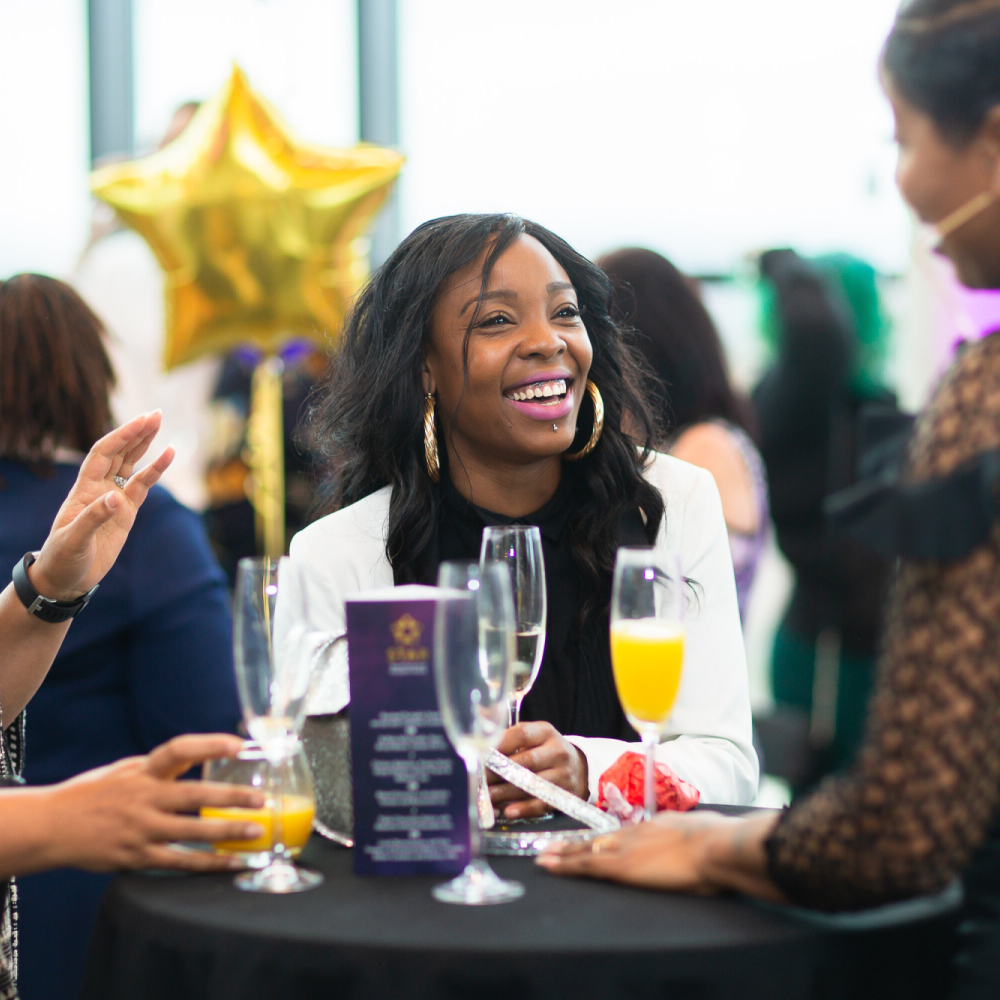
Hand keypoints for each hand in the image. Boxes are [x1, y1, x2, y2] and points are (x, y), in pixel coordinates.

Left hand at [29, 412, 173, 600]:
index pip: (103, 454)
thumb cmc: (63, 558)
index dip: (121, 436)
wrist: (66, 579)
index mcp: (83, 490)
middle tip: (156, 414)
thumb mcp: (73, 540)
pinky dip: (156, 471)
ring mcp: (114, 499)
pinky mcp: (127, 513)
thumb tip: (116, 498)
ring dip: (144, 444)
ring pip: (131, 464)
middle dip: (136, 432)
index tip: (140, 422)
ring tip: (159, 423)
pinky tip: (168, 456)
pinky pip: (143, 486)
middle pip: (119, 452)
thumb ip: (94, 517)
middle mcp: (99, 489)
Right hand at [40, 735, 266, 872]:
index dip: (210, 745)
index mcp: (143, 771)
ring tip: (257, 832)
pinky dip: (209, 863)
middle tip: (262, 799)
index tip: (239, 745)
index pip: (179, 750)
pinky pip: (179, 862)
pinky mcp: (136, 857)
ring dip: (227, 832)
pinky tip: (232, 863)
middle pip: (194, 796)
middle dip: (231, 798)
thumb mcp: (127, 769)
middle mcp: (143, 798)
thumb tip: (201, 756)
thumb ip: (163, 766)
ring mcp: (140, 829)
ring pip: (192, 832)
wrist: (52, 827)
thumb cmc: (95, 794)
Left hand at [487, 722, 588, 819]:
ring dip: (506, 792)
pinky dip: (524, 808)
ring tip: (487, 796)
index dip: (500, 744)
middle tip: (479, 778)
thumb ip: (509, 734)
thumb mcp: (533, 736)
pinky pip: (541, 803)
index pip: (521, 734)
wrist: (578, 768)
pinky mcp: (564, 795)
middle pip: (525, 761)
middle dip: (498, 771)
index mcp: (546, 732)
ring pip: (531, 784)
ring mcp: (563, 774)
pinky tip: (508, 810)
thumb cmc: (545, 751)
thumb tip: (480, 726)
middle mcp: (557, 751)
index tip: (481, 753)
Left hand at [536, 809, 729, 891]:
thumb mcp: (700, 829)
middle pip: (597, 839)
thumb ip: (690, 833)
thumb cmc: (716, 841)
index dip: (601, 838)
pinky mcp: (620, 866)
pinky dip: (564, 865)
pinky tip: (548, 865)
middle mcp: (633, 833)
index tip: (587, 841)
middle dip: (573, 844)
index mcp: (654, 827)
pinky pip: (585, 865)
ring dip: (562, 854)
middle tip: (551, 846)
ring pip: (585, 850)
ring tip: (542, 856)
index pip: (619, 834)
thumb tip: (695, 836)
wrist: (714, 846)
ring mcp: (624, 848)